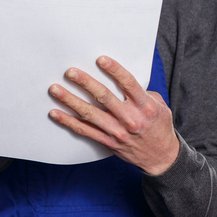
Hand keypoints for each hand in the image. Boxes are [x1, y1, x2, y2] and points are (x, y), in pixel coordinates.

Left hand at [48, 56, 179, 174]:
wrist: (161, 157)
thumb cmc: (159, 127)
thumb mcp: (160, 106)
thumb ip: (143, 93)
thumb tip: (122, 79)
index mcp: (145, 106)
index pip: (128, 83)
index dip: (114, 70)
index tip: (100, 59)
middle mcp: (130, 118)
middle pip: (104, 96)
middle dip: (85, 82)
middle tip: (70, 72)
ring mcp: (117, 131)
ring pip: (89, 113)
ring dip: (70, 100)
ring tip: (55, 89)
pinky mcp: (108, 142)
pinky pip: (84, 131)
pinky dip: (68, 122)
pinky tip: (55, 113)